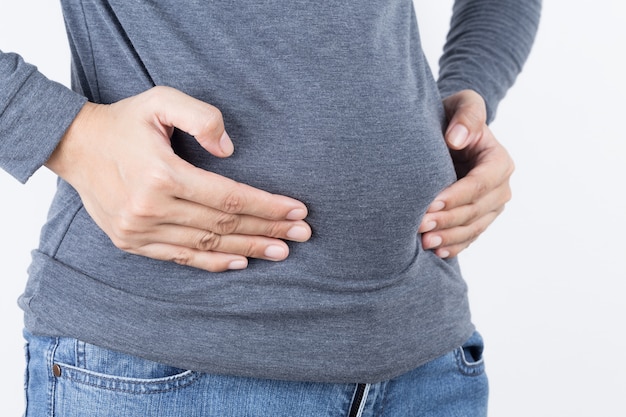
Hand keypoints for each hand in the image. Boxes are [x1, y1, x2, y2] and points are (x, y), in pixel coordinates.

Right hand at [46, 86, 310, 271]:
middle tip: (302, 234)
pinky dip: (213, 261)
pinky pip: (181, 257)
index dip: (268, 206)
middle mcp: (151, 208)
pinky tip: (240, 262)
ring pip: (207, 244)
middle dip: (268, 229)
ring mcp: (139, 230)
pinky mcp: (132, 242)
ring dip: (248, 248)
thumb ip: (200, 117)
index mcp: (162, 174)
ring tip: (282, 251)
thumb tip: (230, 151)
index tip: (298, 211)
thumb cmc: (124, 122)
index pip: (230, 197)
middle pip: (224, 224)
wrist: (74, 146)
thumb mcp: (161, 100)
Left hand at [419, 90, 513, 257]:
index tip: (431, 203)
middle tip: (419, 225)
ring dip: (449, 237)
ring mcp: (491, 206)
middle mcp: (500, 187)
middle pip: (476, 210)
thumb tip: (457, 139)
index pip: (480, 184)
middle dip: (448, 220)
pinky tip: (437, 251)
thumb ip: (466, 116)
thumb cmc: (455, 117)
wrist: (450, 134)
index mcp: (499, 162)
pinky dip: (455, 246)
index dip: (456, 196)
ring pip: (473, 228)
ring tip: (424, 242)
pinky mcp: (480, 219)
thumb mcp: (463, 104)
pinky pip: (470, 237)